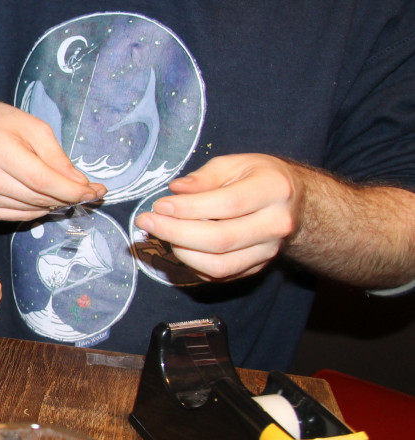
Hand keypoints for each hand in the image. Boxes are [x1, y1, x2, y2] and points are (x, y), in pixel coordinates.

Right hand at [0, 100, 104, 220]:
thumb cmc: (0, 124)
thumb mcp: (35, 128)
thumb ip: (58, 158)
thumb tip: (80, 185)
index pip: (43, 181)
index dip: (72, 191)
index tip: (95, 191)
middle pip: (38, 199)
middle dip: (69, 197)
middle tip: (88, 191)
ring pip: (31, 211)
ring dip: (54, 205)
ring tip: (64, 191)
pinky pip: (18, 216)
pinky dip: (36, 209)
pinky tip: (42, 196)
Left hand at [134, 154, 301, 280]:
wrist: (293, 203)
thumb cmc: (259, 178)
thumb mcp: (235, 164)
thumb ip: (205, 177)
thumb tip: (176, 190)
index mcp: (274, 190)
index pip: (227, 204)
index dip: (189, 208)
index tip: (160, 205)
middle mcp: (276, 224)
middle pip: (220, 240)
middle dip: (175, 233)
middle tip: (147, 222)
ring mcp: (269, 251)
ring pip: (219, 265)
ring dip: (181, 252)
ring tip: (163, 233)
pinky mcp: (258, 267)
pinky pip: (219, 276)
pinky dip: (192, 264)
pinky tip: (179, 246)